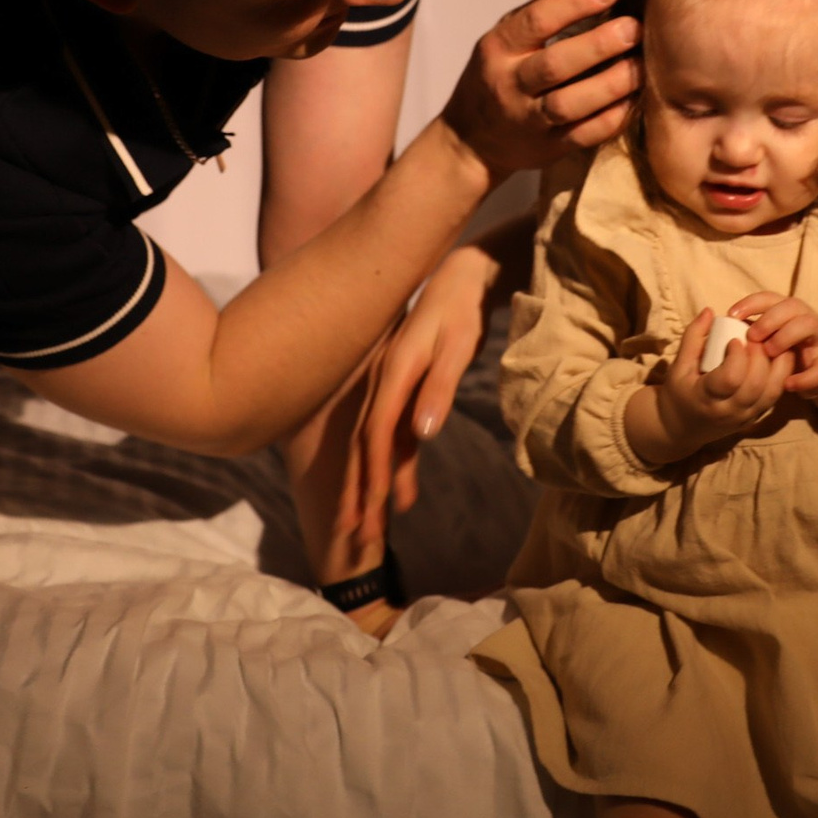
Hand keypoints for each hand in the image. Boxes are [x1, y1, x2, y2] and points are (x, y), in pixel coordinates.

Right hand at [346, 244, 495, 548]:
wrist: (460, 278)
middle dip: (359, 494)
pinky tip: (398, 493)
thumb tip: (422, 435)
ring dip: (370, 486)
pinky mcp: (401, 392)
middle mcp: (383, 384)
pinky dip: (390, 466)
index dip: (371, 476)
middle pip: (364, 447)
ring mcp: (389, 389)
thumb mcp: (457, 346)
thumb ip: (440, 389)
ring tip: (370, 530)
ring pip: (372, 446)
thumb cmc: (462, 312)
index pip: (376, 435)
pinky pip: (390, 435)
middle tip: (356, 539)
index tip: (369, 514)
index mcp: (393, 374)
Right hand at [439, 0, 641, 178]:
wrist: (471, 141)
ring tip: (642, 65)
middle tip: (634, 29)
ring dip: (610, 84)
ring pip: (570, 105)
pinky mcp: (548, 148)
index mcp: (499, 49)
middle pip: (555, 65)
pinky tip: (633, 99)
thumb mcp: (502, 42)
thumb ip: (538, 20)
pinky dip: (612, 118)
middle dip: (599, 45)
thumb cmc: (497, 77)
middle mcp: (510, 85)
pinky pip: (584, 136)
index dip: (574, 3)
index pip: (536, 21)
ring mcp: (528, 121)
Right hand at [647, 307, 795, 461]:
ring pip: (772, 392)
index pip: (730, 379)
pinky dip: (781, 375)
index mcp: (705, 398)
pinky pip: (775, 396)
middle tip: (757, 337)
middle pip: (755, 385)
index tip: (735, 340)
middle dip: (760, 356)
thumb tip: (710, 311)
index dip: (737, 357)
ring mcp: (745, 417)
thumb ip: (693, 337)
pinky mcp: (757, 417)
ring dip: (777, 365)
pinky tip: (778, 358)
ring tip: (773, 343)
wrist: (681, 427)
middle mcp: (729, 411)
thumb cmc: (678, 392)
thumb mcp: (678, 365)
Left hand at [729, 293, 817, 404]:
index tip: (731, 315)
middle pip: (791, 305)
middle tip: (751, 336)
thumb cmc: (786, 351)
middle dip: (769, 319)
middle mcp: (805, 318)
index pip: (769, 298)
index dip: (751, 303)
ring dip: (786, 337)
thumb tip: (718, 326)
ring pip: (809, 325)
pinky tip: (788, 385)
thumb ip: (749, 331)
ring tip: (770, 353)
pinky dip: (804, 377)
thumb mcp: (768, 337)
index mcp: (786, 311)